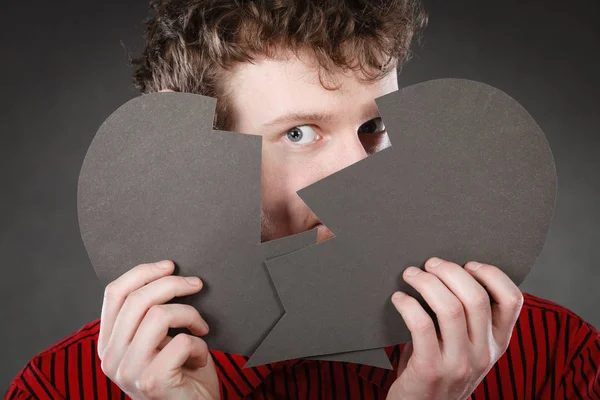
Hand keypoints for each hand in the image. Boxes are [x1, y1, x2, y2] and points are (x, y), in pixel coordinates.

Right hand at [97, 260, 218, 399]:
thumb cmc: (181, 373)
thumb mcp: (158, 340)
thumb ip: (149, 315)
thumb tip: (168, 271)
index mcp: (108, 343)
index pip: (114, 293)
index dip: (143, 272)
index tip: (170, 265)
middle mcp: (110, 358)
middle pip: (138, 299)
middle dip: (173, 284)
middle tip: (197, 285)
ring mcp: (128, 371)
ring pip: (159, 315)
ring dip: (190, 315)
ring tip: (201, 329)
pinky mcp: (151, 382)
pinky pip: (181, 342)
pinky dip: (200, 345)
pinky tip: (201, 358)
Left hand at [387, 257, 522, 399]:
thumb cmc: (438, 370)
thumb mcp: (465, 348)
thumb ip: (467, 319)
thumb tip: (447, 270)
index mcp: (497, 343)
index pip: (513, 300)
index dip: (492, 274)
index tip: (468, 263)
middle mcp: (483, 354)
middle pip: (476, 297)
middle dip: (450, 270)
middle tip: (429, 263)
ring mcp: (459, 364)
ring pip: (449, 307)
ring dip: (426, 282)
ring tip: (411, 275)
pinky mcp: (431, 370)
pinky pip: (421, 325)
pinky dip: (407, 304)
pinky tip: (399, 299)